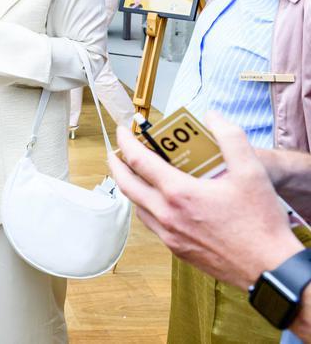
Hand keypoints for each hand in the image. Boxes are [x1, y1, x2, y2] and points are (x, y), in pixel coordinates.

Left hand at [108, 112, 302, 288]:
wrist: (269, 268)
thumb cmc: (260, 223)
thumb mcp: (252, 172)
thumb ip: (231, 138)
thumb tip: (212, 117)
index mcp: (179, 193)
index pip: (138, 161)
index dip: (125, 142)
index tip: (122, 130)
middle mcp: (167, 215)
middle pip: (127, 185)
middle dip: (116, 164)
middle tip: (116, 151)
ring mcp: (169, 235)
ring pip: (137, 206)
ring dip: (131, 187)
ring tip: (136, 173)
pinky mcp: (176, 249)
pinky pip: (150, 223)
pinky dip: (146, 206)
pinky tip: (158, 201)